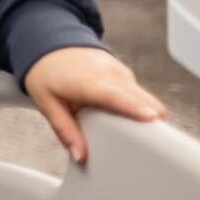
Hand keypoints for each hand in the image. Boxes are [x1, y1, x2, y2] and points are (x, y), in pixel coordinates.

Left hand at [23, 45, 166, 164]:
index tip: (152, 118)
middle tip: (143, 144)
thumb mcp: (47, 104)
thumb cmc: (46, 73)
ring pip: (147, 98)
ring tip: (129, 131)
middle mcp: (110, 74)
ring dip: (143, 114)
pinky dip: (137, 106)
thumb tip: (79, 155)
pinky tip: (120, 114)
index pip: (117, 96)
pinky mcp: (126, 73)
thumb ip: (65, 130)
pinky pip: (140, 94)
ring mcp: (121, 72)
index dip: (136, 108)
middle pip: (144, 100)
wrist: (48, 44)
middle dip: (149, 121)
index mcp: (89, 82)